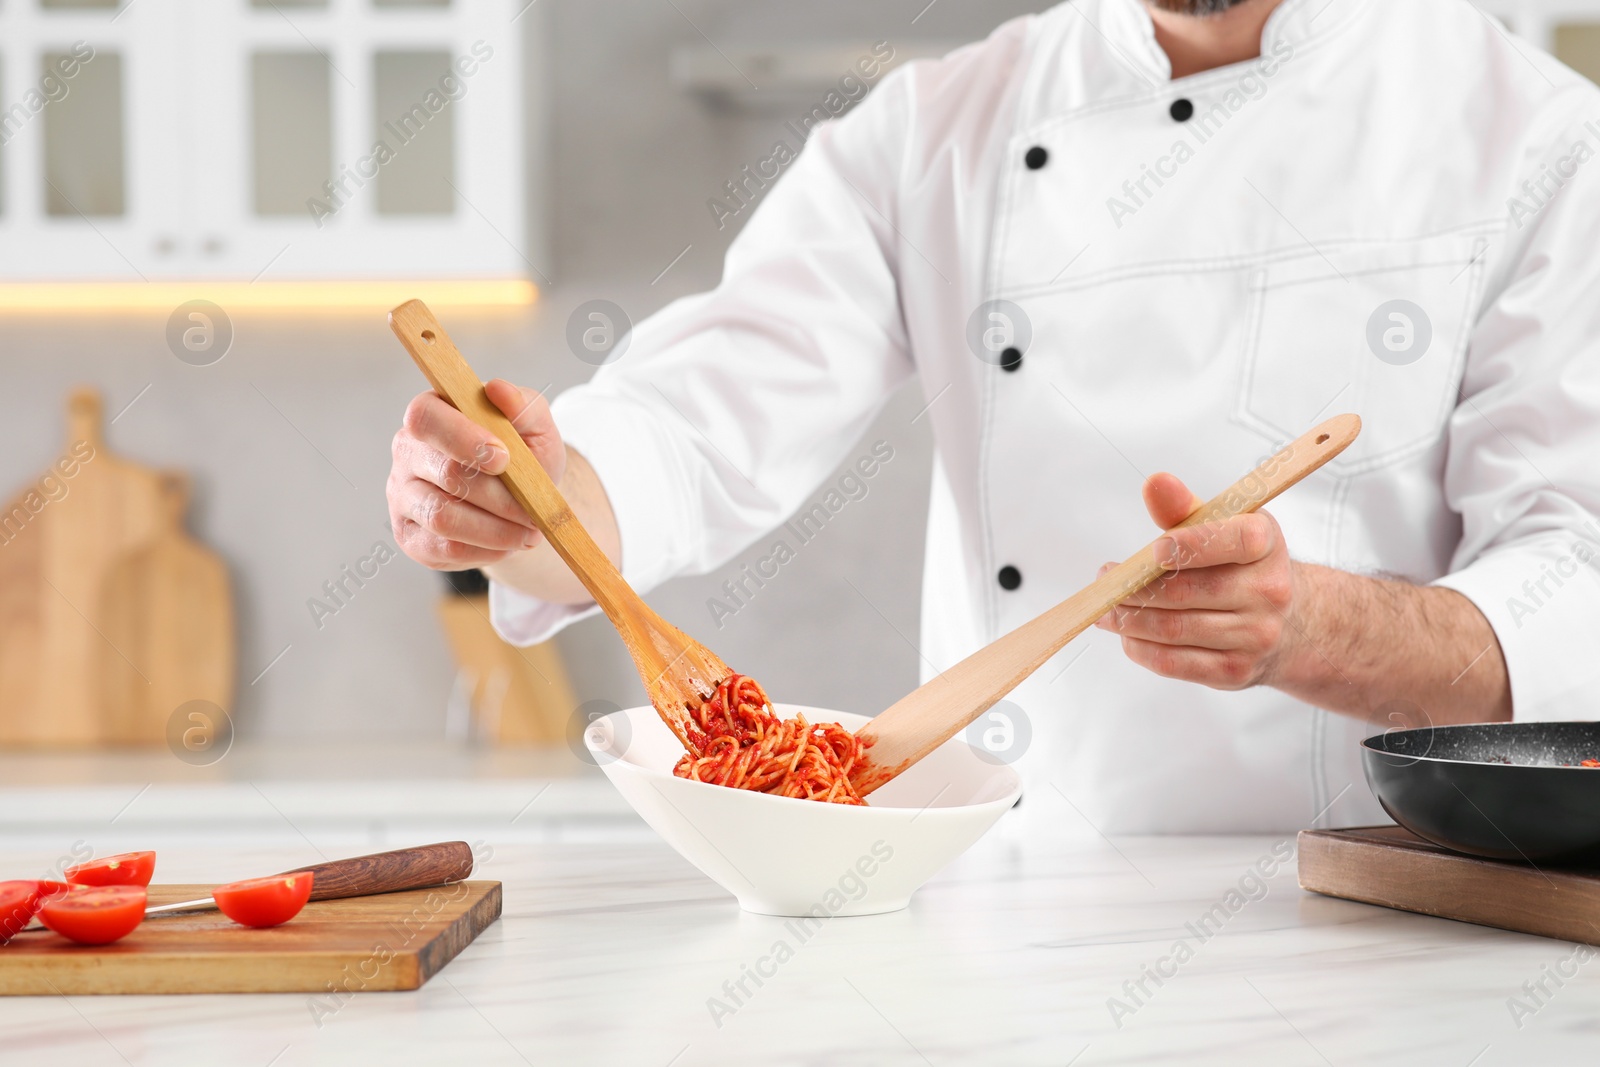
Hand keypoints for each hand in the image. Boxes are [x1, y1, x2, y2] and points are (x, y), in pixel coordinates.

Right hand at [387, 379, 563, 570]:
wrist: (520, 501)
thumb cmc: (523, 456)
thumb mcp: (535, 428)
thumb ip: (524, 405)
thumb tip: (498, 389)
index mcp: (431, 414)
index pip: (425, 417)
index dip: (462, 438)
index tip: (504, 459)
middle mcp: (407, 453)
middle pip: (445, 473)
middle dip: (499, 496)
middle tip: (534, 510)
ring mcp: (403, 496)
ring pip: (443, 517)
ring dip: (495, 529)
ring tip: (528, 532)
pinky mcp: (410, 536)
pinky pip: (444, 549)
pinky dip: (484, 550)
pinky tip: (507, 543)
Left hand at [1094, 472, 1299, 690]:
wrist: (1292, 623)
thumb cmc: (1243, 565)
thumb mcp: (1225, 526)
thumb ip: (1185, 508)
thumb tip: (1155, 484)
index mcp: (1267, 545)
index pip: (1234, 541)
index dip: (1191, 545)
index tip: (1154, 549)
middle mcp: (1269, 592)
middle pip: (1188, 591)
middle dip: (1135, 587)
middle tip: (1105, 579)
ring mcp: (1255, 636)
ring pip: (1174, 629)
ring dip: (1128, 619)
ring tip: (1106, 608)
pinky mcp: (1235, 671)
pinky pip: (1175, 663)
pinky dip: (1140, 648)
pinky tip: (1127, 634)